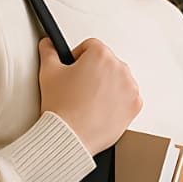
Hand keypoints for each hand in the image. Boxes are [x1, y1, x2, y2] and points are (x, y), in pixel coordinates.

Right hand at [38, 37, 141, 154]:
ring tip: (88, 101)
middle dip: (94, 72)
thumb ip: (49, 52)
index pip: (90, 47)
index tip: (73, 70)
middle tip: (78, 89)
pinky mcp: (134, 105)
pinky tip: (100, 109)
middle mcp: (120, 68)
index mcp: (101, 55)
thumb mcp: (48, 73)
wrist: (70, 136)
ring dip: (106, 86)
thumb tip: (48, 45)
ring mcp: (130, 88)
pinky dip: (116, 102)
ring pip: (117, 79)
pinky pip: (126, 97)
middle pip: (106, 63)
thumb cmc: (62, 107)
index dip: (78, 58)